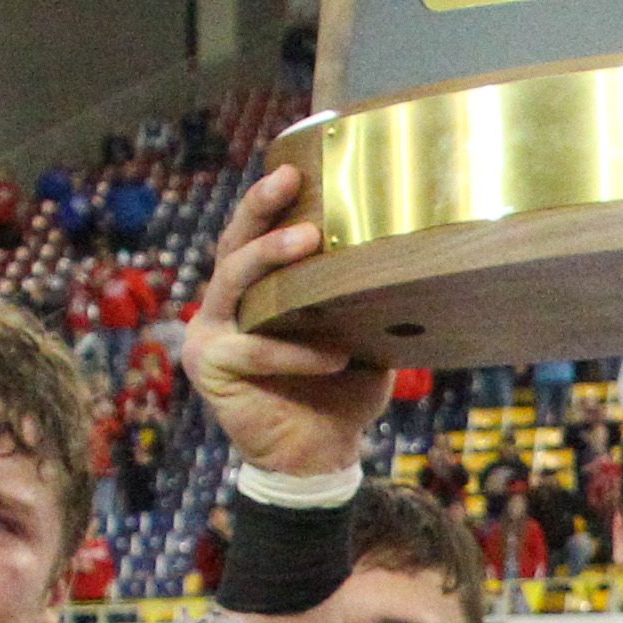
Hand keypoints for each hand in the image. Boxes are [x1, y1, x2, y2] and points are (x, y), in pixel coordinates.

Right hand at [185, 163, 390, 478]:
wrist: (320, 455)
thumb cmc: (341, 390)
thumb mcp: (360, 333)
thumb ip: (363, 296)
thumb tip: (413, 250)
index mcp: (256, 290)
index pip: (255, 234)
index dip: (270, 200)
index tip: (296, 167)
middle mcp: (224, 304)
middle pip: (235, 245)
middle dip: (261, 209)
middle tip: (289, 181)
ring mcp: (209, 333)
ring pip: (235, 283)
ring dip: (272, 259)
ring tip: (312, 242)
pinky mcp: (209, 368)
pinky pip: (253, 350)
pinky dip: (294, 352)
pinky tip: (334, 355)